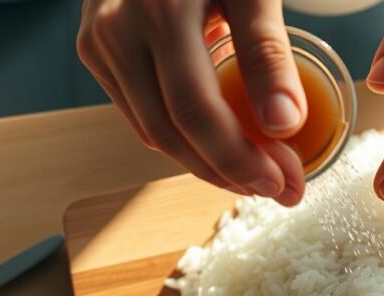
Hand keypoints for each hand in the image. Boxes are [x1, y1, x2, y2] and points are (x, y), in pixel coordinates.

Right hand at [77, 0, 307, 205]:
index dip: (241, 159)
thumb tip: (287, 126)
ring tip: (256, 176)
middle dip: (230, 172)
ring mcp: (99, 44)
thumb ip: (267, 51)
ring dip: (206, 164)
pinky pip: (139, 113)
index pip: (196, 111)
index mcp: (159, 12)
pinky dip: (183, 139)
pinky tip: (221, 148)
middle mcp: (118, 32)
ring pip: (152, 132)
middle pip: (170, 132)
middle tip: (281, 190)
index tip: (287, 184)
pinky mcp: (96, 51)